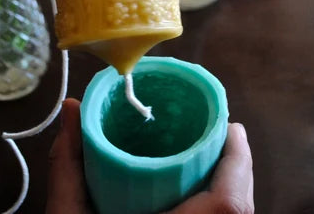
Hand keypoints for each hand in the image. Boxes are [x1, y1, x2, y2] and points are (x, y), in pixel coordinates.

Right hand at [46, 99, 253, 213]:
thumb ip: (70, 166)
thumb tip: (72, 109)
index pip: (232, 204)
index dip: (240, 161)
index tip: (230, 127)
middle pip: (242, 207)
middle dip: (234, 166)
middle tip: (215, 133)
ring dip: (230, 188)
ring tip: (210, 157)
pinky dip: (222, 209)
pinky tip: (201, 194)